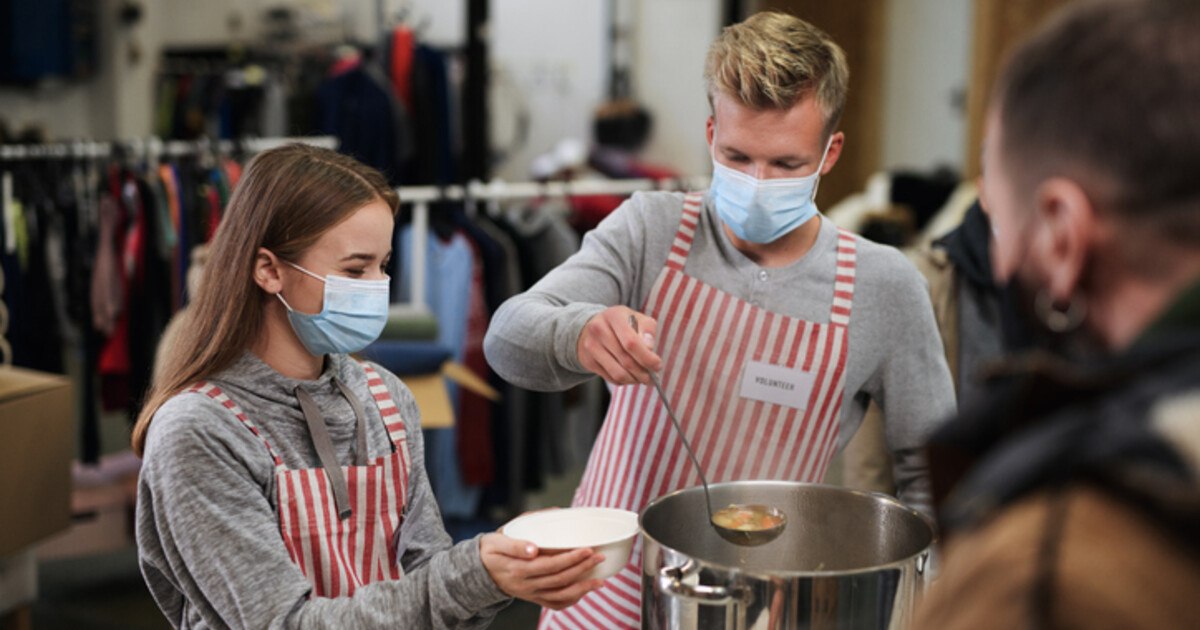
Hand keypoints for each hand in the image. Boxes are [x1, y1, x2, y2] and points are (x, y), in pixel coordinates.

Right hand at [480, 533, 605, 609]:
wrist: (478, 571)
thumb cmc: (490, 550)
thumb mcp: (497, 541)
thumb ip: (515, 544)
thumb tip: (534, 548)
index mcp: (518, 569)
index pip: (550, 565)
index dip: (571, 558)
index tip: (587, 549)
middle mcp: (526, 584)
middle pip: (560, 579)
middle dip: (583, 569)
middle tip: (599, 556)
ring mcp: (530, 593)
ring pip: (560, 595)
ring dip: (583, 588)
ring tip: (600, 580)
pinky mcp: (533, 598)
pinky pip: (555, 604)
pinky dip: (572, 600)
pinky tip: (584, 591)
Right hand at [576, 306, 661, 384]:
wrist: (592, 327)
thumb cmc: (622, 323)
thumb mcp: (637, 318)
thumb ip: (647, 330)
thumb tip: (649, 349)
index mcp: (614, 316)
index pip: (631, 343)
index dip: (647, 357)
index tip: (657, 365)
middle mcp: (599, 330)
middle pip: (626, 360)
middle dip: (643, 373)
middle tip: (653, 378)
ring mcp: (591, 346)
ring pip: (618, 373)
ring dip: (634, 380)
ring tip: (643, 379)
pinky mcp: (588, 361)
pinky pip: (610, 378)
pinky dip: (624, 381)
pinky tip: (630, 377)